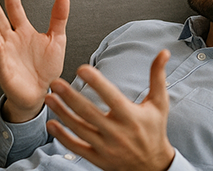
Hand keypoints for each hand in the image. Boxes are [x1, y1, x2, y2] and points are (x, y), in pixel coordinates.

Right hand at [0, 0, 69, 122]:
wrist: (41, 92)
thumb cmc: (46, 66)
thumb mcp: (56, 39)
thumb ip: (58, 18)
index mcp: (23, 31)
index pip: (15, 9)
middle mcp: (11, 40)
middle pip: (1, 21)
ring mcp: (5, 54)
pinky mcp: (4, 70)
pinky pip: (1, 60)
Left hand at [44, 50, 175, 170]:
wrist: (153, 166)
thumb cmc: (154, 130)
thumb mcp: (159, 104)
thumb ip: (157, 77)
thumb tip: (163, 53)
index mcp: (131, 116)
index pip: (111, 97)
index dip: (96, 83)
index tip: (81, 68)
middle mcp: (117, 132)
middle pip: (89, 113)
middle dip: (70, 97)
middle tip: (55, 82)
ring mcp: (107, 147)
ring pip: (79, 129)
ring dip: (62, 113)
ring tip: (48, 98)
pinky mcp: (98, 159)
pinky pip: (77, 147)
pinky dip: (62, 137)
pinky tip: (51, 123)